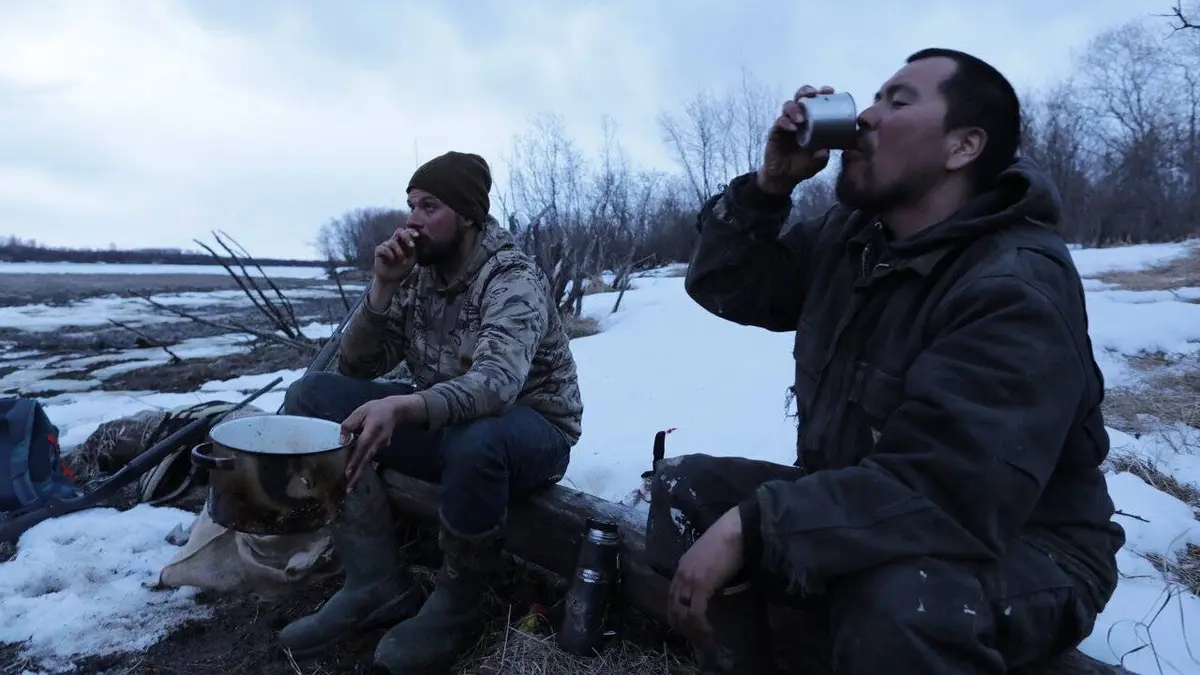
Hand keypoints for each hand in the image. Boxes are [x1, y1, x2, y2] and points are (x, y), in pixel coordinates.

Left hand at [341, 394, 427, 487]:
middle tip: (349, 489)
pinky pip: (371, 457)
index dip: (355, 460)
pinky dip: (363, 465)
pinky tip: (356, 472)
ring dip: (359, 472)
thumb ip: (349, 425)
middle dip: (357, 474)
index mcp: (373, 430)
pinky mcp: (382, 447)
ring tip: (350, 484)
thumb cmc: (375, 409)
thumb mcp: (360, 412)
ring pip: (369, 460)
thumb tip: (341, 441)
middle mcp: (379, 441)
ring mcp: (382, 446)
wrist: (396, 410)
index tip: (348, 473)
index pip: (362, 447)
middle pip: (366, 459)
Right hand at [373, 227, 417, 282]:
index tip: (417, 235)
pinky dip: (390, 254)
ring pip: (392, 242)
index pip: (406, 231)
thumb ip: (414, 249)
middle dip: (406, 237)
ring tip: (402, 261)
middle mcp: (394, 241)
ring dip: (400, 252)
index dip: (411, 231)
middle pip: (399, 231)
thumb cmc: (403, 268)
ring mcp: (386, 245)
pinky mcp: (378, 250)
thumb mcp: (412, 258)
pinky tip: (392, 260)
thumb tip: (416, 239)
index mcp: (403, 241)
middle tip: (412, 246)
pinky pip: (384, 248)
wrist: (392, 279)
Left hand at [666, 506, 744, 648]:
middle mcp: (681, 574)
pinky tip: (710, 633)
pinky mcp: (701, 584)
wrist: (736, 529)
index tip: (688, 629)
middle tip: (696, 641)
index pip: (671, 597)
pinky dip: (701, 626)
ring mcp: (689, 579)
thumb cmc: (729, 540)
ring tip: (705, 642)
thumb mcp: (710, 559)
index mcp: (682, 567)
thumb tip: (712, 590)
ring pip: (683, 614)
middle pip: (673, 608)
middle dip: (683, 628)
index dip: (677, 616)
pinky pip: (696, 612)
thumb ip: (705, 573)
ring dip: (693, 632)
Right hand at [757, 85, 835, 194]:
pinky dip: (786, 123)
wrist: (784, 178)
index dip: (822, 93)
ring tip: (801, 119)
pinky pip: (779, 122)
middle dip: (806, 91)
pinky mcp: (775, 132)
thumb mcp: (817, 163)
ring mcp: (786, 124)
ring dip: (795, 109)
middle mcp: (798, 119)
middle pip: (800, 97)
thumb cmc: (803, 166)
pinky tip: (793, 129)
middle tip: (813, 95)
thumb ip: (822, 157)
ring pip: (788, 105)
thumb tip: (824, 151)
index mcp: (811, 121)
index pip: (816, 102)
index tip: (830, 91)